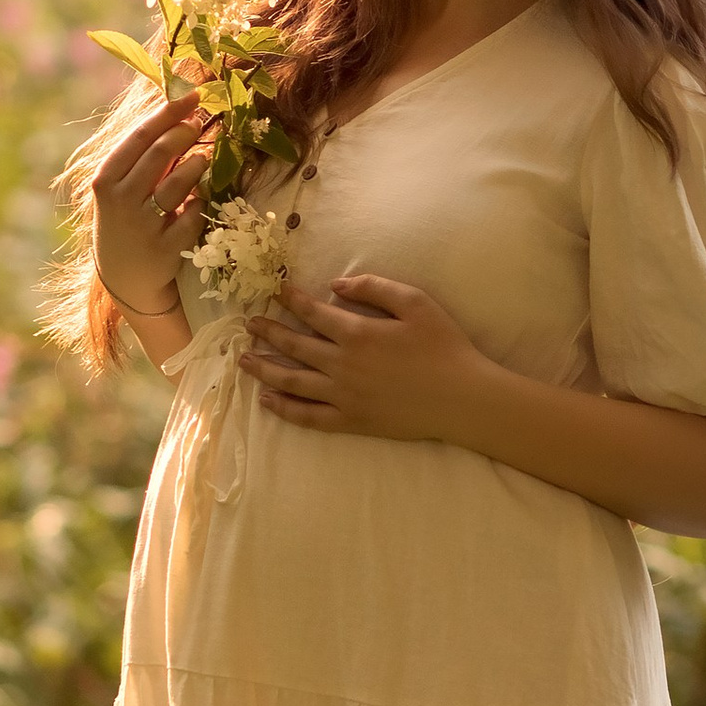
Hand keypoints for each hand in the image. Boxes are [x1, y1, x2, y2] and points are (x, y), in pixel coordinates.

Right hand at [90, 88, 213, 318]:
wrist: (125, 279)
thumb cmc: (126, 221)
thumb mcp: (121, 190)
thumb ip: (142, 159)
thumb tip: (179, 115)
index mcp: (106, 180)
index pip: (139, 136)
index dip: (169, 112)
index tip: (193, 96)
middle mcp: (120, 200)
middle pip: (160, 153)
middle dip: (185, 132)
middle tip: (200, 123)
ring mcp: (142, 226)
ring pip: (178, 183)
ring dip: (196, 165)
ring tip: (202, 159)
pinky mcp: (165, 249)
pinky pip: (193, 215)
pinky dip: (199, 205)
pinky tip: (197, 203)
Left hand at [239, 271, 484, 444]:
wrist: (462, 398)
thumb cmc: (444, 346)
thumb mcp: (415, 302)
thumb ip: (373, 287)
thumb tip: (335, 284)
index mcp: (357, 333)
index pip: (312, 313)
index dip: (290, 299)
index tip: (274, 290)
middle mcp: (342, 365)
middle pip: (294, 346)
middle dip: (268, 332)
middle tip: (247, 324)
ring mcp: (344, 396)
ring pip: (292, 382)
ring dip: (264, 369)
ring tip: (243, 360)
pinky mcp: (351, 421)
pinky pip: (309, 417)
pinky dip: (284, 409)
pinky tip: (266, 401)